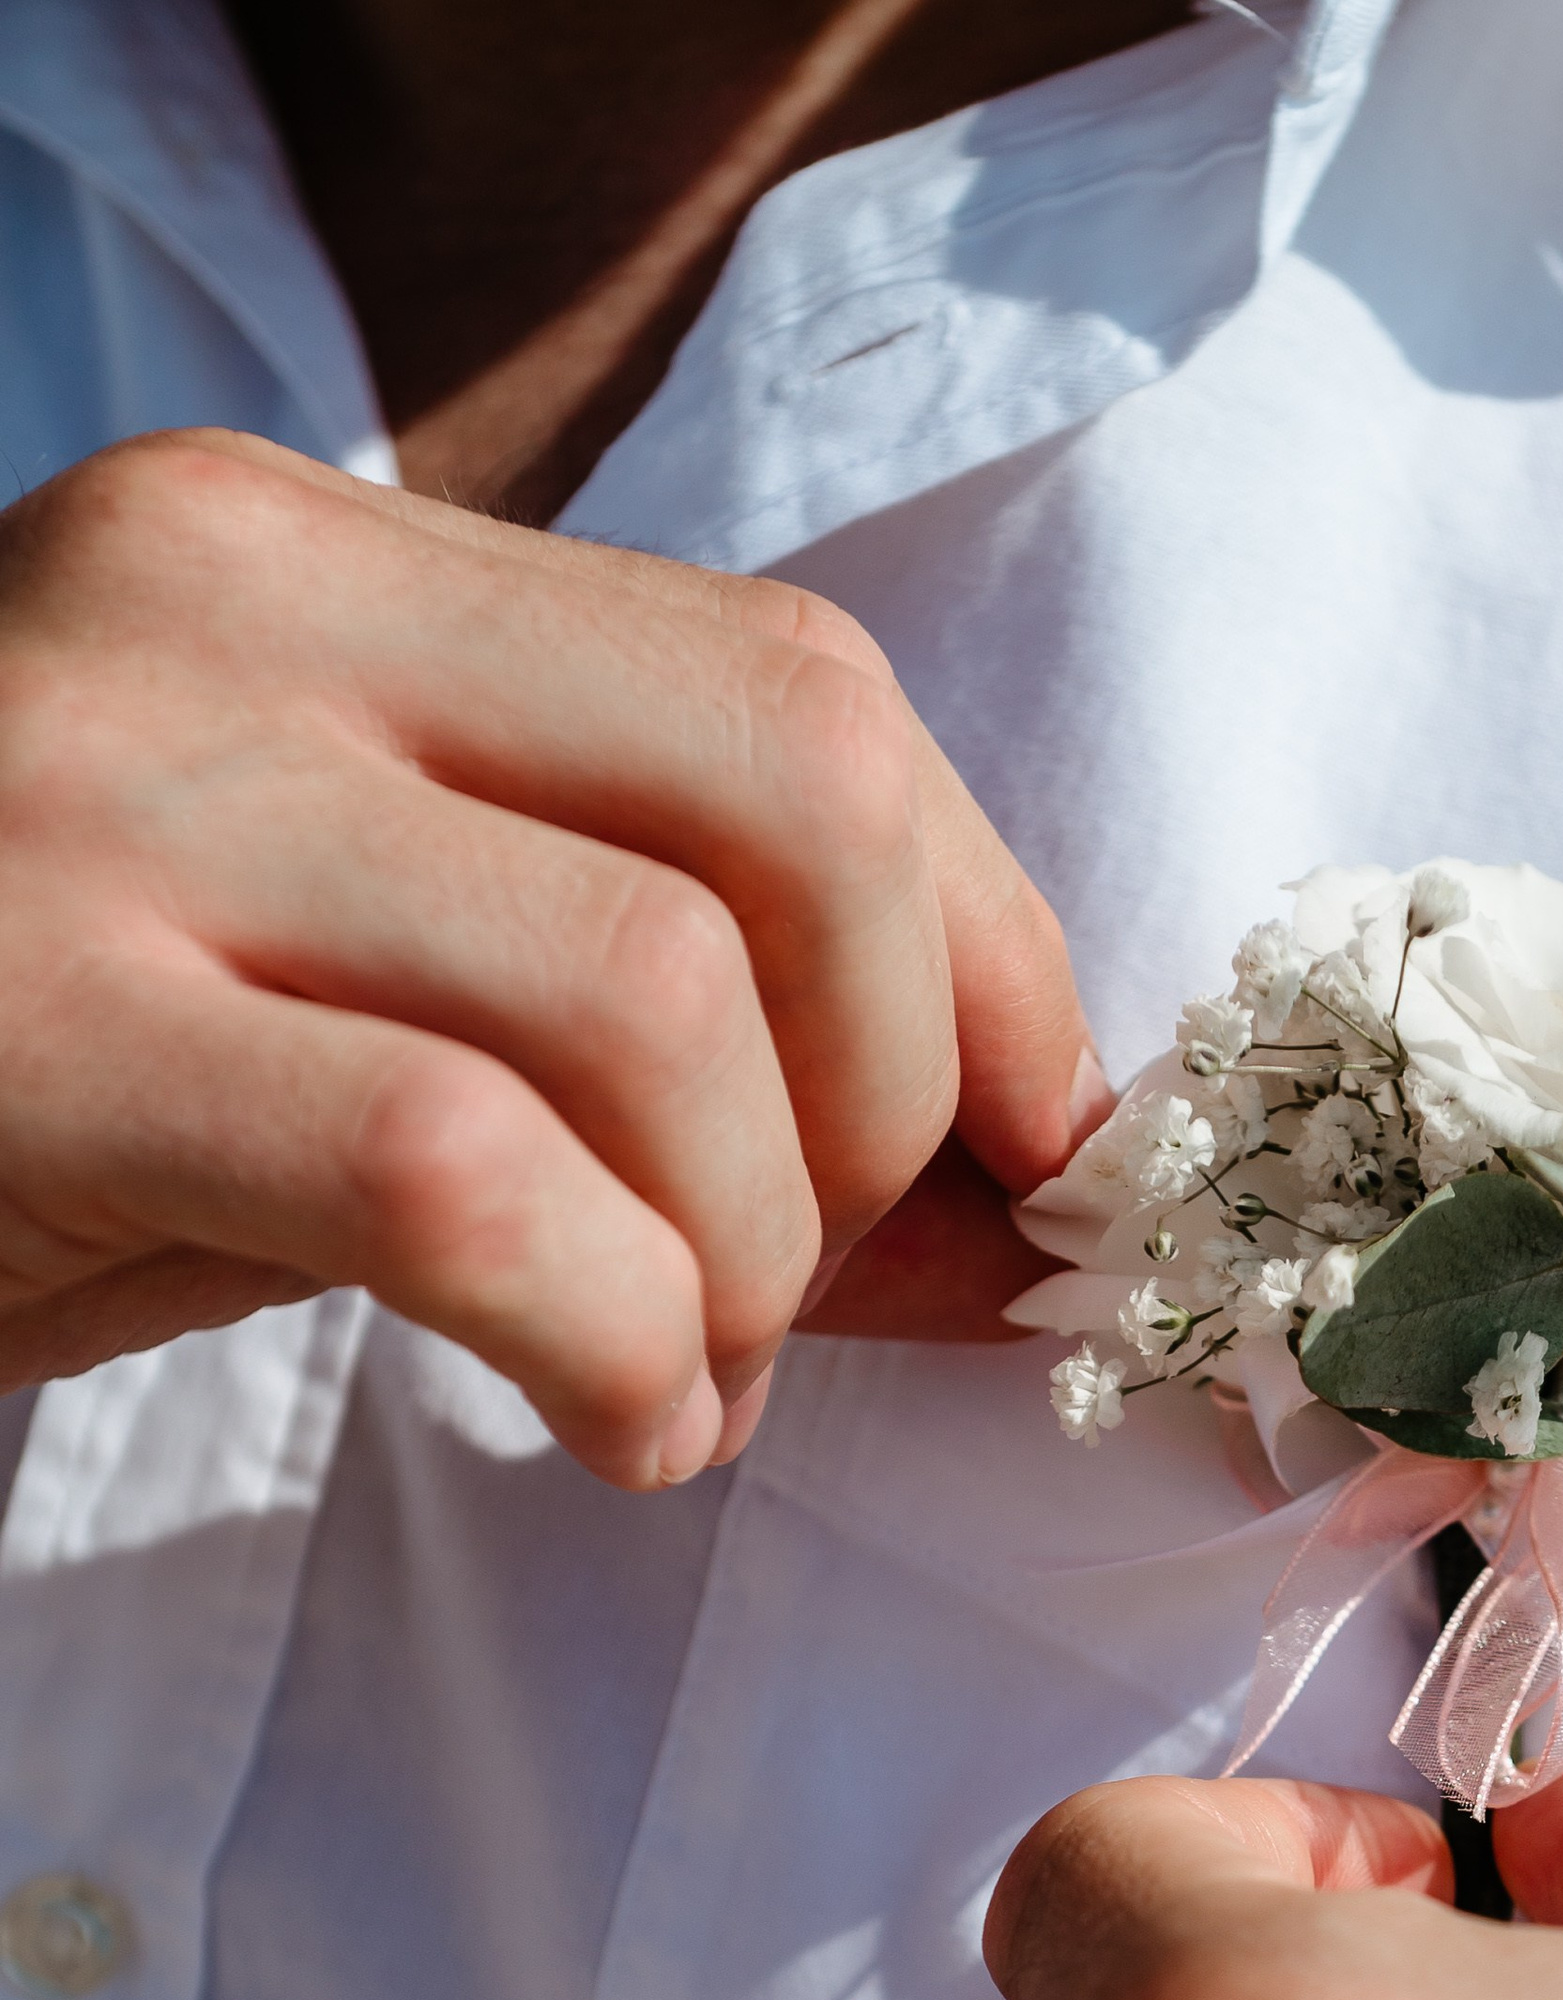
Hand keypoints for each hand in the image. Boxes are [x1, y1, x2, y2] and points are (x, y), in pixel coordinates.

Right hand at [0, 431, 1103, 1484]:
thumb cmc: (30, 1088)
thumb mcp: (356, 1005)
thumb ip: (659, 1056)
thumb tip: (1002, 1202)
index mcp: (321, 567)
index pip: (806, 701)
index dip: (988, 959)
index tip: (1017, 1154)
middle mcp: (225, 615)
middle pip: (794, 801)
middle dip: (890, 1102)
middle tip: (805, 1284)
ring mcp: (114, 803)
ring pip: (658, 1007)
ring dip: (748, 1265)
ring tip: (671, 1376)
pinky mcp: (31, 1025)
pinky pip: (461, 1181)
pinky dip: (612, 1341)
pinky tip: (604, 1420)